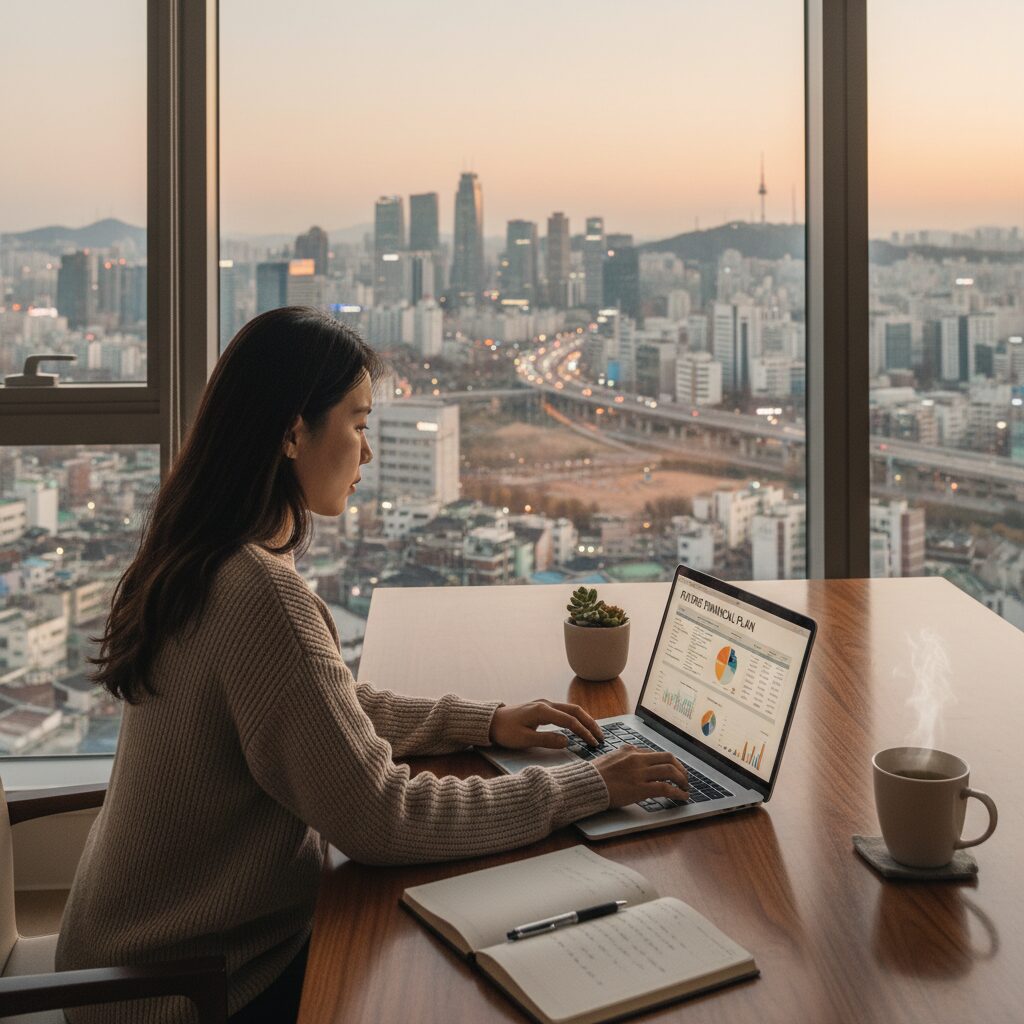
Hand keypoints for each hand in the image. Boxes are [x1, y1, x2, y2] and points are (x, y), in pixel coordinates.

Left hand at [489, 700, 603, 749]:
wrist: (491, 722)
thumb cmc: (505, 731)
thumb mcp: (524, 739)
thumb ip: (546, 740)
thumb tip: (567, 741)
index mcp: (543, 710)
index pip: (570, 721)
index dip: (583, 732)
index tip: (593, 743)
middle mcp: (546, 704)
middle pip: (575, 710)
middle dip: (590, 723)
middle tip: (601, 737)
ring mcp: (544, 704)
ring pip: (571, 709)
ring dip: (584, 720)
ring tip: (595, 733)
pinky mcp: (542, 708)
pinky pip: (564, 711)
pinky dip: (576, 718)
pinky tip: (580, 727)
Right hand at [594, 746, 688, 807]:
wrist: (586, 784)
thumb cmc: (594, 775)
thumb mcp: (610, 759)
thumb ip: (623, 757)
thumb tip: (632, 758)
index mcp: (630, 751)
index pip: (655, 754)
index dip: (668, 763)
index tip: (672, 771)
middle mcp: (637, 759)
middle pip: (668, 758)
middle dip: (680, 768)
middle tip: (684, 778)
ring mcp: (639, 773)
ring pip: (670, 771)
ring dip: (682, 780)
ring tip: (685, 788)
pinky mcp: (640, 788)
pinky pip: (666, 788)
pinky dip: (678, 792)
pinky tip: (682, 797)